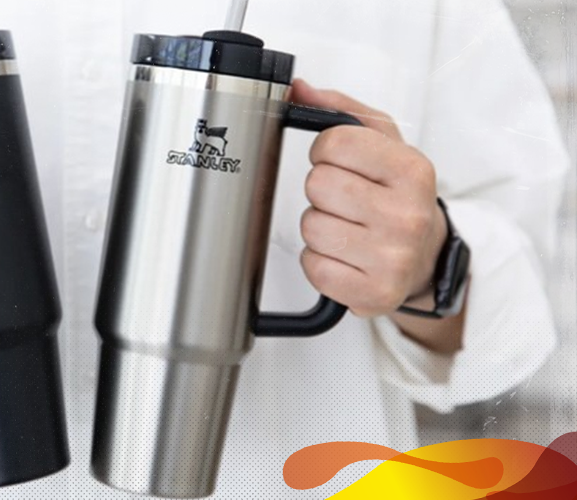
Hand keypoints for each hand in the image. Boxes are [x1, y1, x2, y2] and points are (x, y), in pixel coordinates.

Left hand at [292, 79, 447, 317]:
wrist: (427, 257)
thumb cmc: (398, 196)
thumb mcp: (384, 144)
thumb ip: (340, 111)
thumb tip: (299, 89)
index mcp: (413, 171)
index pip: (334, 143)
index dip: (326, 151)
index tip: (341, 162)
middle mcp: (407, 216)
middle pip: (317, 185)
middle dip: (322, 190)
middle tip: (347, 200)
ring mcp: (392, 259)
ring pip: (310, 227)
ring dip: (320, 227)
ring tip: (349, 228)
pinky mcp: (374, 294)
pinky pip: (313, 267)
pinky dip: (320, 261)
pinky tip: (346, 255)